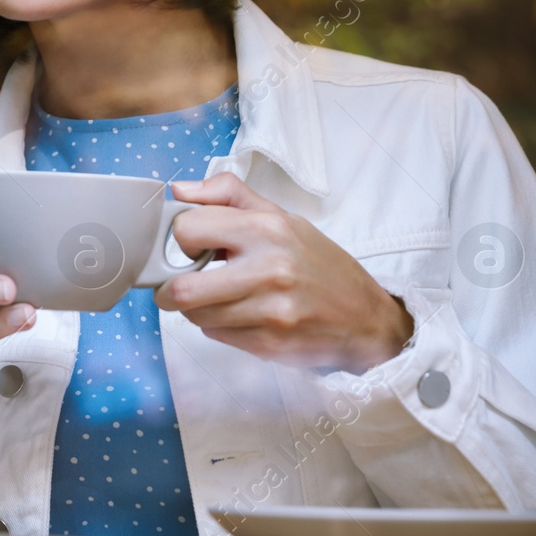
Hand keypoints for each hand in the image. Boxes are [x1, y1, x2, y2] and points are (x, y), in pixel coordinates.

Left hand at [155, 173, 412, 373]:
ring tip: (218, 298)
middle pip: (182, 288)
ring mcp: (270, 312)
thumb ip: (227, 194)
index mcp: (267, 228)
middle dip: (171, 288)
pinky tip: (241, 315)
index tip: (192, 246)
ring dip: (197, 309)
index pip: (187, 229)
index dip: (181, 239)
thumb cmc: (317, 262)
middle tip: (179, 284)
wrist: (365, 316)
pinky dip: (219, 326)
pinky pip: (216, 335)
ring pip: (195, 316)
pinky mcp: (270, 344)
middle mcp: (269, 270)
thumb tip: (178, 190)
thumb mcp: (280, 216)